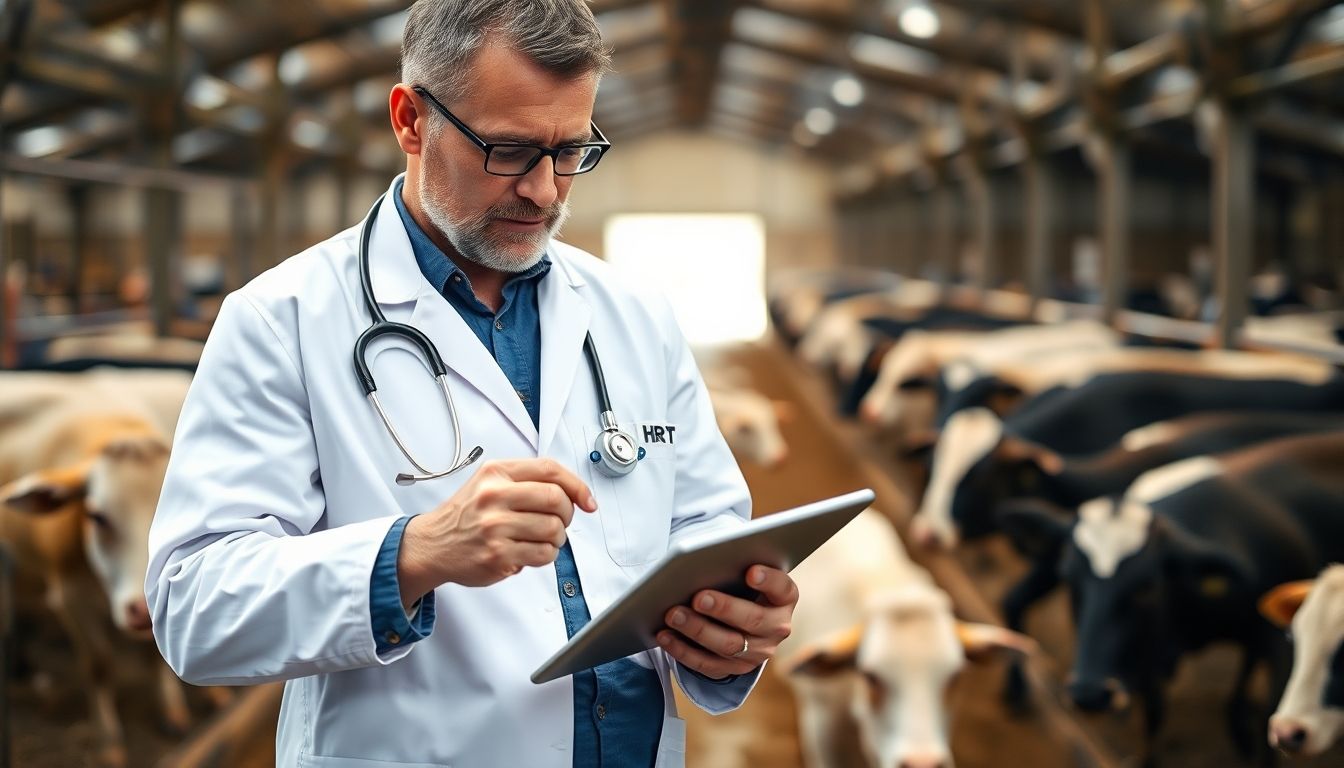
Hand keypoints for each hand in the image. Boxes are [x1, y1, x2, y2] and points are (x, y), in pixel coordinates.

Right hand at [398, 459, 595, 597]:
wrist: (432, 544)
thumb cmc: (467, 514)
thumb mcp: (490, 482)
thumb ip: (527, 481)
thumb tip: (575, 493)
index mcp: (496, 473)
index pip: (550, 470)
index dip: (577, 485)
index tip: (587, 501)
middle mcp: (494, 496)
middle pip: (556, 499)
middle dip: (567, 514)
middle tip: (560, 521)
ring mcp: (495, 527)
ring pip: (553, 529)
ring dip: (557, 538)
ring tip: (542, 538)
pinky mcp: (497, 554)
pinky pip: (543, 554)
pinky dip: (546, 555)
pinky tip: (531, 551)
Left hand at [656, 565, 797, 679]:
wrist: (741, 621)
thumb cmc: (740, 587)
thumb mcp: (745, 576)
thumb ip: (734, 568)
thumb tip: (703, 563)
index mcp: (783, 599)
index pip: (782, 588)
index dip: (768, 580)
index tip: (750, 571)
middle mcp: (777, 628)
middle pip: (753, 620)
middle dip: (723, 608)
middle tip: (698, 598)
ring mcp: (757, 653)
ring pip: (728, 645)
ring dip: (697, 630)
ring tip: (673, 614)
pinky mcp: (735, 670)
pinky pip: (707, 665)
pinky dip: (682, 650)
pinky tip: (664, 636)